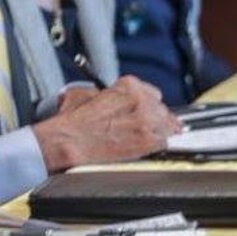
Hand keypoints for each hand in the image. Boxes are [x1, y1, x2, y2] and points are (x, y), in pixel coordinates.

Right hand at [33, 76, 179, 171]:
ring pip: (167, 125)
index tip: (144, 111)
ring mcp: (147, 122)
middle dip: (155, 117)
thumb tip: (107, 96)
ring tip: (150, 138)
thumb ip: (105, 92)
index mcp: (128, 87)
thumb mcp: (85, 93)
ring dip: (160, 131)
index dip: (147, 104)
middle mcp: (141, 102)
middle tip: (145, 126)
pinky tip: (148, 148)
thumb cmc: (72, 123)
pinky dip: (157, 146)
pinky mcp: (147, 143)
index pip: (152, 93)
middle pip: (162, 109)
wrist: (68, 143)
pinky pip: (164, 143)